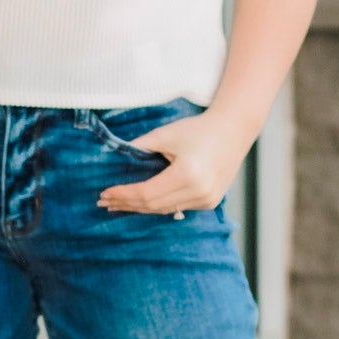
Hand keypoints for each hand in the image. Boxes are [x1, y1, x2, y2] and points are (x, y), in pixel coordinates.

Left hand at [96, 111, 243, 214]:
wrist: (233, 131)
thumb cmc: (198, 129)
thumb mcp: (165, 134)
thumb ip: (139, 147)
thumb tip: (113, 158)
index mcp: (187, 174)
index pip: (146, 193)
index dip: (124, 194)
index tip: (105, 193)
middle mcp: (199, 191)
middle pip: (153, 205)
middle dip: (127, 204)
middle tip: (105, 202)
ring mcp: (206, 200)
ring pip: (164, 209)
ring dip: (140, 208)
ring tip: (119, 204)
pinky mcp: (210, 202)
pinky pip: (177, 207)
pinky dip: (157, 206)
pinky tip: (141, 204)